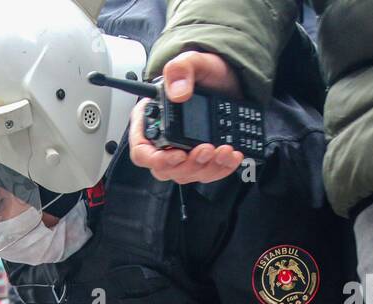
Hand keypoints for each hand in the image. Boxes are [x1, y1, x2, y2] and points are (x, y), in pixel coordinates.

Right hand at [129, 51, 245, 184]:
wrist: (229, 80)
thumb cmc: (206, 71)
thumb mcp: (191, 61)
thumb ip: (180, 70)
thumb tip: (178, 93)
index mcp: (150, 119)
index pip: (141, 151)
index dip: (156, 159)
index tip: (177, 155)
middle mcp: (163, 140)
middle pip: (165, 168)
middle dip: (187, 165)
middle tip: (206, 149)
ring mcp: (182, 151)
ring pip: (187, 173)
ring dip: (206, 167)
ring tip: (223, 151)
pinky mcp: (201, 157)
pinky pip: (206, 173)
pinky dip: (221, 168)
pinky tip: (231, 156)